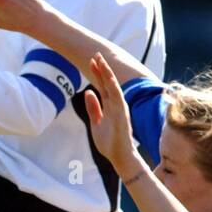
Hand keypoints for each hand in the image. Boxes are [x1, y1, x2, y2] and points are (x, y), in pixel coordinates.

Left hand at [85, 53, 142, 176]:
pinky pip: (117, 97)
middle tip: (95, 54)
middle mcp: (116, 105)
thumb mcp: (96, 123)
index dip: (98, 74)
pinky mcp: (122, 114)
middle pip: (108, 83)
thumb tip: (88, 92)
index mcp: (110, 106)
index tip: (92, 61)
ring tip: (100, 60)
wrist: (119, 157)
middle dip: (102, 68)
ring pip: (113, 86)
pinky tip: (107, 77)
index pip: (103, 86)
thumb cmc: (109, 143)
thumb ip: (93, 108)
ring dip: (107, 73)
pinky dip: (113, 86)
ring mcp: (120, 108)